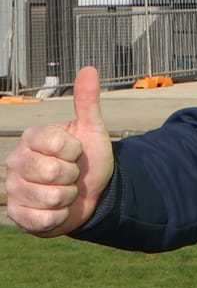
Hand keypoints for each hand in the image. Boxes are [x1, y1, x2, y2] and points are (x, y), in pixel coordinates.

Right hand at [5, 66, 114, 236]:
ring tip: (65, 191)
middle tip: (71, 174)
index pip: (58, 144)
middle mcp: (16, 162)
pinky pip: (44, 219)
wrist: (92, 194)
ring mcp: (14, 189)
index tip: (75, 152)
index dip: (75, 151)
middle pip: (53, 172)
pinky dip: (59, 216)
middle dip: (72, 176)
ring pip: (51, 197)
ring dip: (68, 197)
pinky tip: (58, 209)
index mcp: (31, 138)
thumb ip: (87, 102)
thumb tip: (89, 68)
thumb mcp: (92, 131)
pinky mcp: (18, 215)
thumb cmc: (88, 160)